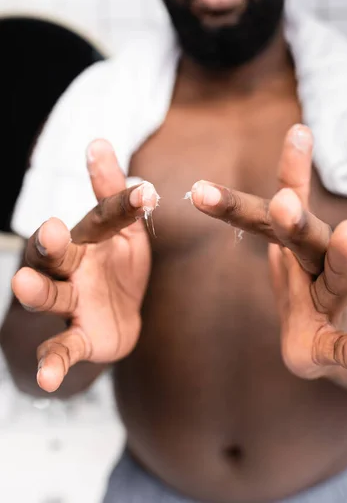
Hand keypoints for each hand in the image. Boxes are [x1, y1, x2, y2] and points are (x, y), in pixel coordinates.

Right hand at [12, 140, 157, 392]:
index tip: (146, 192)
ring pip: (50, 295)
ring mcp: (70, 303)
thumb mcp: (121, 232)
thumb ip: (114, 193)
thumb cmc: (114, 266)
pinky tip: (46, 381)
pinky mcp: (75, 338)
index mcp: (89, 239)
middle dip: (52, 242)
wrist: (110, 317)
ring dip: (38, 292)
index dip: (123, 205)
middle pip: (58, 253)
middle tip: (49, 230)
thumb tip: (98, 140)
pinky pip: (60, 350)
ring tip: (26, 285)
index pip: (103, 218)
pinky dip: (51, 365)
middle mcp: (72, 267)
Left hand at [190, 124, 346, 377]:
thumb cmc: (296, 287)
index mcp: (290, 243)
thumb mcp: (275, 243)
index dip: (242, 196)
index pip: (263, 214)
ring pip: (337, 276)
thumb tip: (217, 175)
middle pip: (305, 237)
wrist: (320, 336)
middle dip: (294, 219)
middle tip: (283, 202)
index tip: (255, 154)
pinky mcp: (333, 338)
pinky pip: (343, 344)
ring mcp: (328, 298)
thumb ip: (251, 211)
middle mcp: (314, 262)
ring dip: (341, 256)